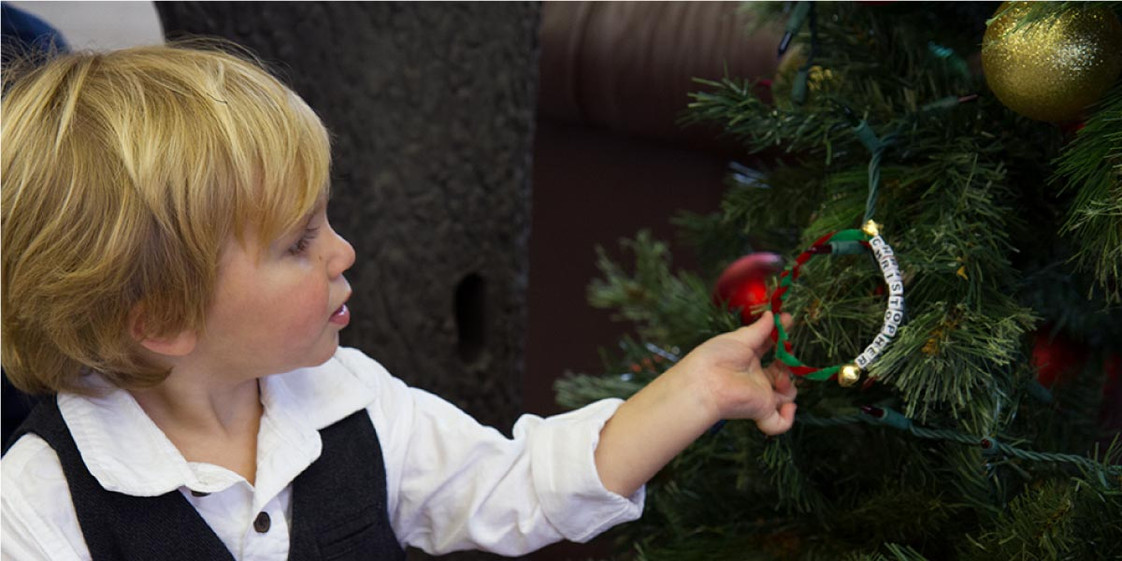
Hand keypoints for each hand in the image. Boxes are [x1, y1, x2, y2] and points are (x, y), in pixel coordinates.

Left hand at [594, 311, 797, 495]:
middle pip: (781, 375)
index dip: (781, 338)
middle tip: (785, 356)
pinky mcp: (761, 411)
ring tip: (780, 378)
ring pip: (784, 397)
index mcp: (748, 359)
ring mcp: (759, 396)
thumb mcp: (740, 338)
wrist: (705, 382)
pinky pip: (778, 424)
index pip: (769, 349)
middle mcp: (755, 379)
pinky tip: (788, 406)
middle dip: (789, 366)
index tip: (789, 322)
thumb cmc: (716, 357)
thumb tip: (772, 315)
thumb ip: (760, 329)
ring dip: (789, 387)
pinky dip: (787, 418)